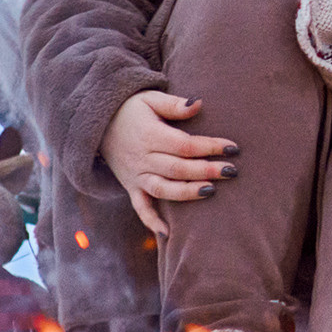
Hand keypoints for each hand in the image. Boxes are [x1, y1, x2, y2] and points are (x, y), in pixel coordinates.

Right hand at [99, 91, 238, 240]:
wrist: (98, 124)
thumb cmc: (130, 110)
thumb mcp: (150, 98)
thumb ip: (174, 104)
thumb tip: (198, 103)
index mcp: (150, 136)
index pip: (185, 145)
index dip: (210, 147)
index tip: (233, 148)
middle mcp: (143, 158)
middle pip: (178, 168)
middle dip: (206, 171)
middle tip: (232, 171)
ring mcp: (136, 176)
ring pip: (163, 189)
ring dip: (187, 193)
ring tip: (211, 192)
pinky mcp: (131, 187)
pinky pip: (140, 207)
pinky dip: (151, 221)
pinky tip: (167, 234)